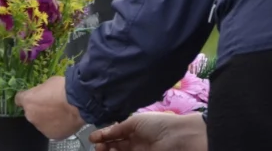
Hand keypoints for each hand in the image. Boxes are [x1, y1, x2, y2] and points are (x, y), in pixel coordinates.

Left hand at [14, 76, 85, 139]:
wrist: (79, 102)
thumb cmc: (63, 88)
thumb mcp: (47, 83)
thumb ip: (40, 92)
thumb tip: (42, 94)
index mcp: (27, 100)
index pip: (19, 99)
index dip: (27, 98)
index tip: (33, 97)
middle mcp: (30, 115)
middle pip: (31, 112)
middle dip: (38, 109)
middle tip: (51, 105)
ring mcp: (41, 127)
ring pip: (41, 122)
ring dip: (46, 119)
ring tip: (59, 114)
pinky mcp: (52, 135)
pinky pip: (51, 130)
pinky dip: (56, 126)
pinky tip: (64, 121)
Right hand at [89, 113, 206, 150]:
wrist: (178, 138)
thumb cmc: (158, 125)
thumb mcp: (135, 122)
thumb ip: (118, 128)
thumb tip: (104, 132)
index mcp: (135, 129)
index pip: (116, 133)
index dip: (104, 135)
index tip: (92, 138)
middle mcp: (136, 141)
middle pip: (116, 145)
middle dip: (104, 146)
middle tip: (96, 147)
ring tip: (100, 150)